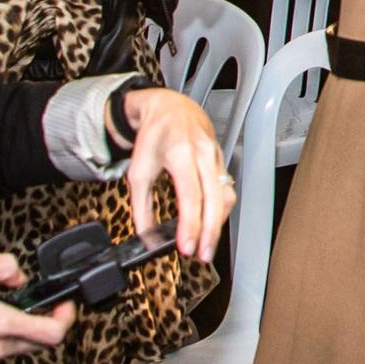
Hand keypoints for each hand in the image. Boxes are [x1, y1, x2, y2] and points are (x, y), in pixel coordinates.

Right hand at [0, 254, 74, 363]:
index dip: (66, 318)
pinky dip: (2, 339)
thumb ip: (1, 266)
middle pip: (41, 344)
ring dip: (24, 332)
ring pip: (20, 350)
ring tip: (12, 311)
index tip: (63, 305)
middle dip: (48, 323)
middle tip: (44, 306)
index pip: (52, 334)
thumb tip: (18, 276)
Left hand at [119, 87, 233, 263]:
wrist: (171, 108)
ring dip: (218, 223)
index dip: (190, 225)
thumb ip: (141, 205)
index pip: (190, 196)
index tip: (186, 247)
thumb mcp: (138, 170)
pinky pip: (227, 189)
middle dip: (211, 231)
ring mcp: (217, 157)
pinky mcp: (223, 161)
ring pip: (226, 196)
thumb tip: (147, 236)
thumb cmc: (154, 137)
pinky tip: (212, 223)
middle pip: (215, 199)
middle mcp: (204, 155)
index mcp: (180, 154)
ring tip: (207, 244)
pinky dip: (220, 210)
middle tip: (203, 255)